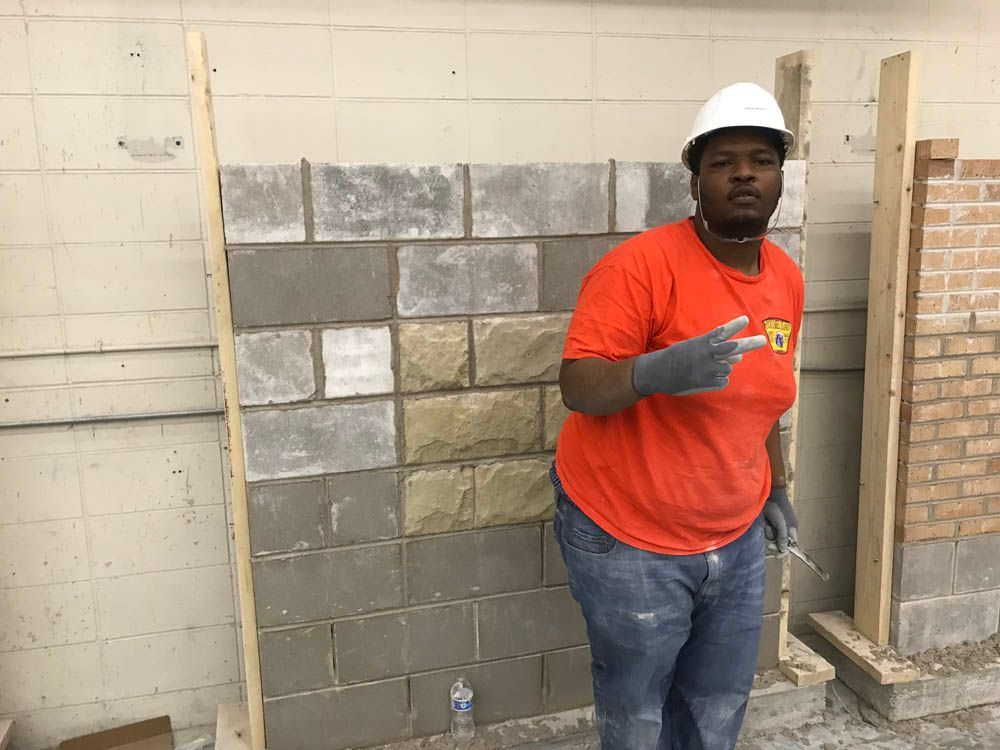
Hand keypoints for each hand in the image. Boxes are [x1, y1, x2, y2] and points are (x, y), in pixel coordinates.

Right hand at [631, 315, 767, 396]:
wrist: (659, 373)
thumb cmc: (676, 357)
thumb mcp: (692, 346)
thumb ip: (715, 349)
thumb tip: (738, 357)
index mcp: (701, 343)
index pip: (721, 332)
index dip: (734, 326)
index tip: (745, 319)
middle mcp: (706, 355)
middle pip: (733, 347)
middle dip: (749, 343)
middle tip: (762, 340)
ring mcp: (708, 369)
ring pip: (728, 367)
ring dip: (723, 367)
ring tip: (707, 368)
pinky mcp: (707, 382)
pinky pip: (723, 381)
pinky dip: (719, 379)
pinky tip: (706, 378)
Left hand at [763, 485, 797, 557]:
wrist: (767, 495)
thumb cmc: (777, 508)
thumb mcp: (782, 525)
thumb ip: (783, 538)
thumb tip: (783, 550)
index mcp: (792, 529)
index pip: (790, 544)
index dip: (784, 551)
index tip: (778, 556)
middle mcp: (785, 528)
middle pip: (780, 542)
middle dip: (775, 543)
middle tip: (770, 544)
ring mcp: (776, 525)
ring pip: (772, 537)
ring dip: (769, 533)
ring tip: (768, 524)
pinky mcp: (768, 522)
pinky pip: (766, 530)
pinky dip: (765, 528)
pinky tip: (764, 522)